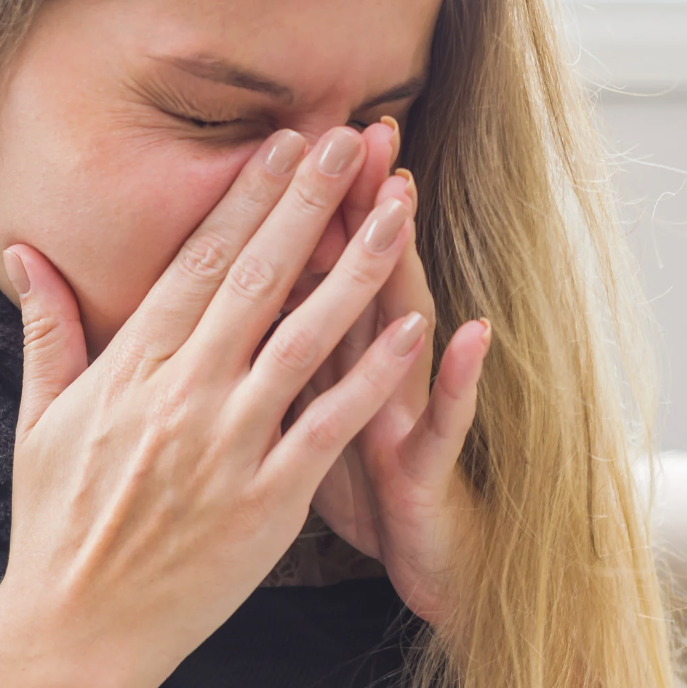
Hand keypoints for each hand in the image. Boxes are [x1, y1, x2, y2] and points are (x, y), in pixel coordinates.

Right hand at [0, 126, 426, 687]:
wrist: (76, 627)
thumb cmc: (57, 516)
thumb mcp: (38, 415)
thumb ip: (44, 325)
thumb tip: (22, 252)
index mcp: (131, 366)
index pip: (197, 261)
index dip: (245, 197)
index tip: (281, 145)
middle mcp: (182, 393)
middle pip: (256, 279)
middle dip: (306, 203)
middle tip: (346, 140)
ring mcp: (228, 445)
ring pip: (303, 338)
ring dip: (355, 267)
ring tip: (396, 207)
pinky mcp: (268, 502)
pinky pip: (330, 426)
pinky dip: (371, 375)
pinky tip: (412, 326)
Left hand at [299, 119, 490, 629]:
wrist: (403, 556)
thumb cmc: (331, 476)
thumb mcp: (290, 407)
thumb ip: (262, 346)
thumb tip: (213, 292)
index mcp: (313, 353)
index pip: (301, 269)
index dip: (293, 209)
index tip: (284, 136)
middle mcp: (361, 368)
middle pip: (351, 277)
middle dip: (348, 205)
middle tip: (354, 130)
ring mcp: (398, 411)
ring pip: (402, 328)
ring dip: (400, 265)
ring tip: (401, 199)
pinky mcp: (425, 467)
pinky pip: (445, 422)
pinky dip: (458, 381)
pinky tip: (473, 335)